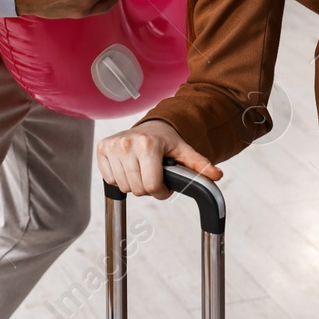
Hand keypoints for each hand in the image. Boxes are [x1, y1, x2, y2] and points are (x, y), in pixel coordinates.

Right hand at [97, 119, 222, 199]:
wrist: (149, 127)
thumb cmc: (166, 142)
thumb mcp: (184, 152)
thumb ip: (200, 166)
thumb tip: (217, 175)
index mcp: (148, 144)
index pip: (152, 186)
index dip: (162, 191)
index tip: (165, 184)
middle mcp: (127, 143)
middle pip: (137, 189)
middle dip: (148, 187)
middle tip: (153, 175)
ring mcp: (112, 145)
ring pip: (123, 186)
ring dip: (134, 183)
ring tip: (142, 170)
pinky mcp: (102, 148)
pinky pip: (110, 179)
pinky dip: (120, 178)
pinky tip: (128, 166)